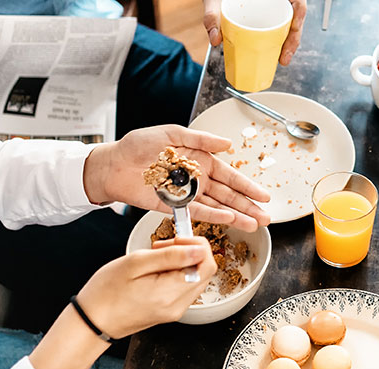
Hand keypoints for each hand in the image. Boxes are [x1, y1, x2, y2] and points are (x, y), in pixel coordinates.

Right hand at [76, 237, 216, 338]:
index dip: (197, 245)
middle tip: (162, 248)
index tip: (177, 239)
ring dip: (181, 262)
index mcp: (171, 294)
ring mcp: (176, 310)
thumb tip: (198, 249)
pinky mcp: (171, 311)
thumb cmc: (105, 294)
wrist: (91, 322)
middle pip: (204, 270)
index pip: (207, 264)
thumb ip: (170, 255)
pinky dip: (175, 273)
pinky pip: (184, 287)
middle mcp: (178, 306)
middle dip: (188, 252)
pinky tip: (155, 271)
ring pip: (195, 277)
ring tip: (155, 259)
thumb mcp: (135, 264)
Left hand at [83, 125, 270, 231]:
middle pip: (228, 196)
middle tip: (266, 217)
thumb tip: (227, 143)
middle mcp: (197, 180)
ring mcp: (186, 195)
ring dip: (236, 216)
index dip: (248, 187)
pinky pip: (196, 212)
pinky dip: (213, 216)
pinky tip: (229, 220)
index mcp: (201, 161)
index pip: (231, 176)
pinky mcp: (172, 206)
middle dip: (248, 207)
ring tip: (254, 224)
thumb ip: (200, 139)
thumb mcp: (172, 133)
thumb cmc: (138, 145)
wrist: (112, 164)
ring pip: (217, 207)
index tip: (265, 196)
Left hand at [203, 0, 307, 65]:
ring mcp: (274, 6)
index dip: (300, 12)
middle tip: (284, 57)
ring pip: (290, 23)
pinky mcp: (268, 15)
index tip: (294, 27)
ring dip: (289, 43)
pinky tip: (276, 52)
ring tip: (282, 59)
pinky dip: (281, 40)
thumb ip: (212, 14)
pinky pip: (280, 26)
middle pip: (295, 15)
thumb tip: (215, 39)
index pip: (296, 0)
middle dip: (294, 38)